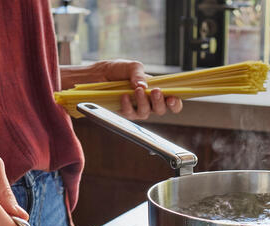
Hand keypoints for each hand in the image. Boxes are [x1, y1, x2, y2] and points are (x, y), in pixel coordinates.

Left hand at [61, 59, 182, 119]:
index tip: (173, 98)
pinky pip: (130, 114)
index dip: (175, 102)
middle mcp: (146, 102)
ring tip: (137, 91)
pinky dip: (128, 105)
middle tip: (156, 92)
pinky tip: (124, 96)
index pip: (170, 100)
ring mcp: (135, 109)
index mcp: (153, 89)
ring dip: (144, 103)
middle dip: (160, 103)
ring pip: (146, 114)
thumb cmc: (114, 70)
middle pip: (161, 110)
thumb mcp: (129, 66)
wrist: (94, 76)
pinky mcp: (123, 113)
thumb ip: (138, 73)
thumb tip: (144, 86)